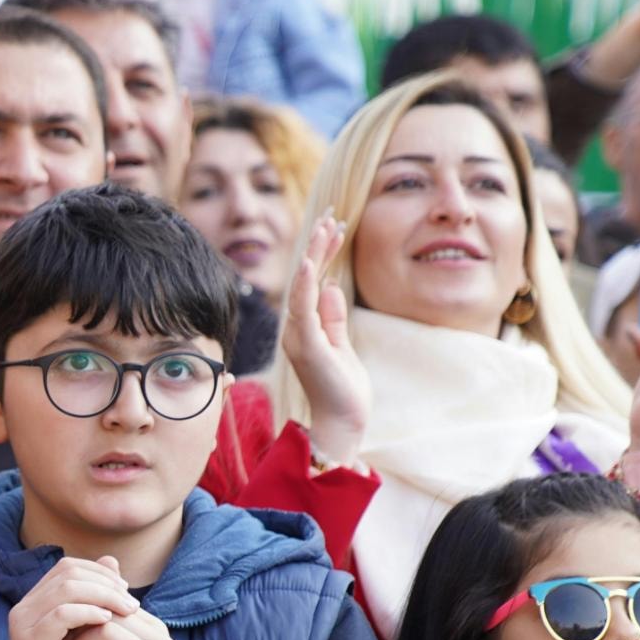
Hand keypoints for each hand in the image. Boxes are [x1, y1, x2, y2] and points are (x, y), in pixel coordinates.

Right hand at [1, 557, 135, 639]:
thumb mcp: (94, 634)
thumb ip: (100, 599)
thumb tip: (112, 561)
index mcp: (36, 604)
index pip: (68, 568)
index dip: (100, 573)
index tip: (126, 591)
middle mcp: (24, 609)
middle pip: (67, 572)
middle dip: (105, 582)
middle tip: (131, 602)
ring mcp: (23, 624)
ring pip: (66, 588)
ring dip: (103, 595)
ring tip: (126, 610)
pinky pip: (61, 613)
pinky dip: (88, 612)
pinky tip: (108, 621)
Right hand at [281, 217, 368, 465]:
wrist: (341, 424)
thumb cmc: (342, 390)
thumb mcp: (342, 347)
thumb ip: (334, 319)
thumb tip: (332, 287)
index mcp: (305, 327)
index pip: (313, 282)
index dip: (323, 253)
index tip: (335, 227)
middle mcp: (296, 329)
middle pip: (305, 278)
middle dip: (318, 244)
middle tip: (331, 215)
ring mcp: (299, 337)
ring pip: (304, 287)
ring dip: (314, 255)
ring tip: (325, 227)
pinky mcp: (308, 346)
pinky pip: (303, 311)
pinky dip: (306, 285)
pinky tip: (313, 263)